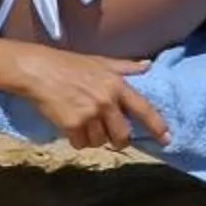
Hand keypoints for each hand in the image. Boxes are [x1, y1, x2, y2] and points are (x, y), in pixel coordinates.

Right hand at [0, 39, 168, 149]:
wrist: (38, 70)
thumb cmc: (69, 64)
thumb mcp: (100, 61)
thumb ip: (125, 67)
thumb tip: (147, 65)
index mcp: (117, 85)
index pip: (143, 109)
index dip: (157, 126)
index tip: (167, 139)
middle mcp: (106, 101)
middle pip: (122, 134)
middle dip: (119, 140)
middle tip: (112, 137)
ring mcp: (89, 114)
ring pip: (100, 141)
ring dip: (94, 138)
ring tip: (84, 123)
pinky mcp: (72, 125)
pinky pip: (81, 144)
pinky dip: (78, 140)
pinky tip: (71, 127)